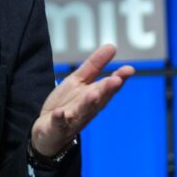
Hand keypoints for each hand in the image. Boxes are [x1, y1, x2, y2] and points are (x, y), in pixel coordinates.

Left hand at [31, 43, 134, 157]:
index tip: (129, 70)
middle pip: (99, 99)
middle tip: (116, 80)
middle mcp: (87, 109)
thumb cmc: (68, 104)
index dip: (119, 78)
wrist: (48, 130)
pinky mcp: (57, 127)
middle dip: (106, 90)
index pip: (109, 87)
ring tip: (93, 94)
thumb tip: (112, 46)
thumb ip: (94, 65)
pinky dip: (60, 119)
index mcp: (95, 97)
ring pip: (82, 111)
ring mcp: (73, 119)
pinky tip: (60, 113)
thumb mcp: (79, 81)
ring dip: (88, 103)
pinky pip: (59, 123)